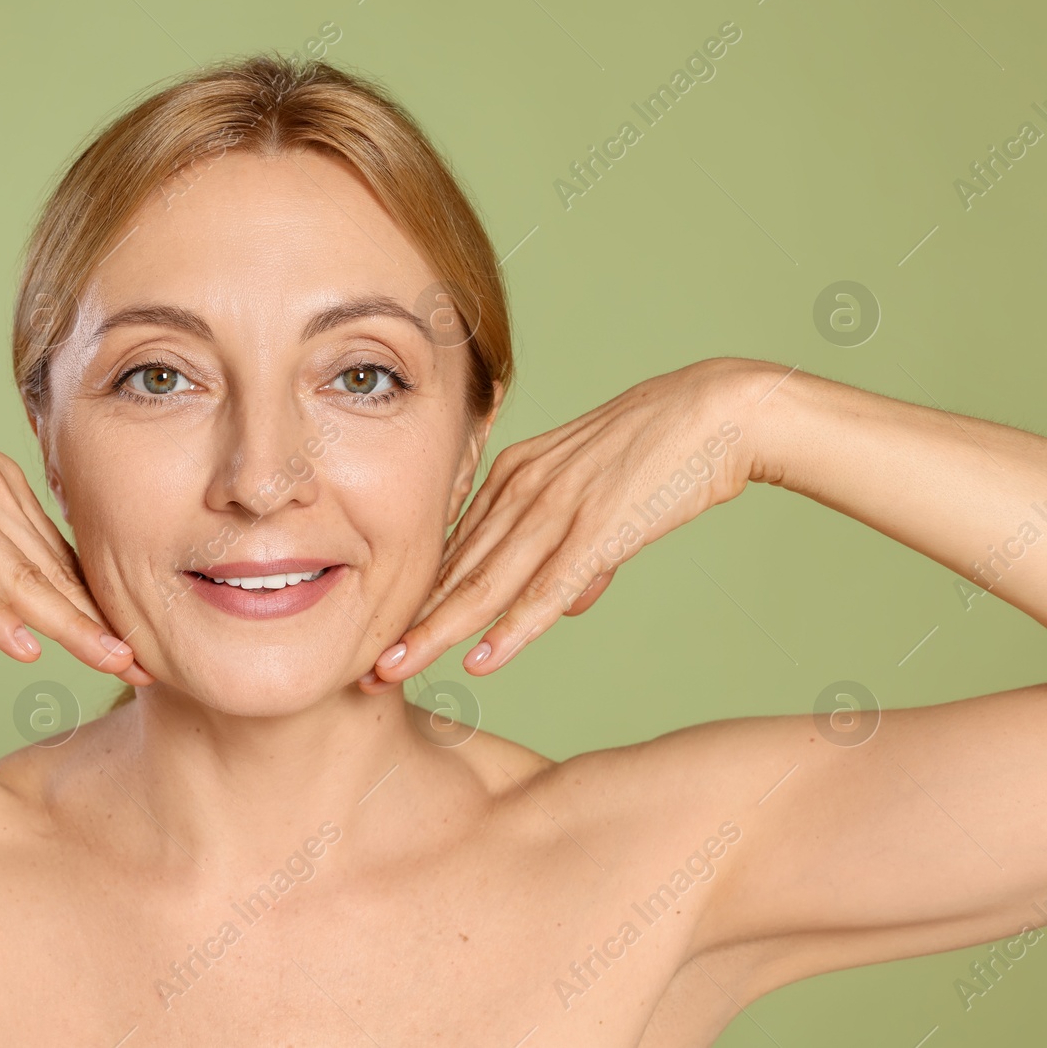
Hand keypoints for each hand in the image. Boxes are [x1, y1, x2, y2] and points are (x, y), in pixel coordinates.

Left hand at [369, 357, 768, 683]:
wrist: (718, 410)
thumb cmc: (661, 453)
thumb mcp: (600, 496)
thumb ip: (577, 550)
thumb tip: (566, 604)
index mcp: (513, 477)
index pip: (455, 551)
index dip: (417, 599)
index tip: (384, 636)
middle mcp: (522, 490)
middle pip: (454, 572)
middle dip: (406, 625)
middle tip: (365, 670)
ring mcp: (557, 509)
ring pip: (484, 585)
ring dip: (436, 635)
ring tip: (392, 672)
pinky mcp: (598, 529)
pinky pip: (546, 589)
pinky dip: (511, 629)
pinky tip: (481, 660)